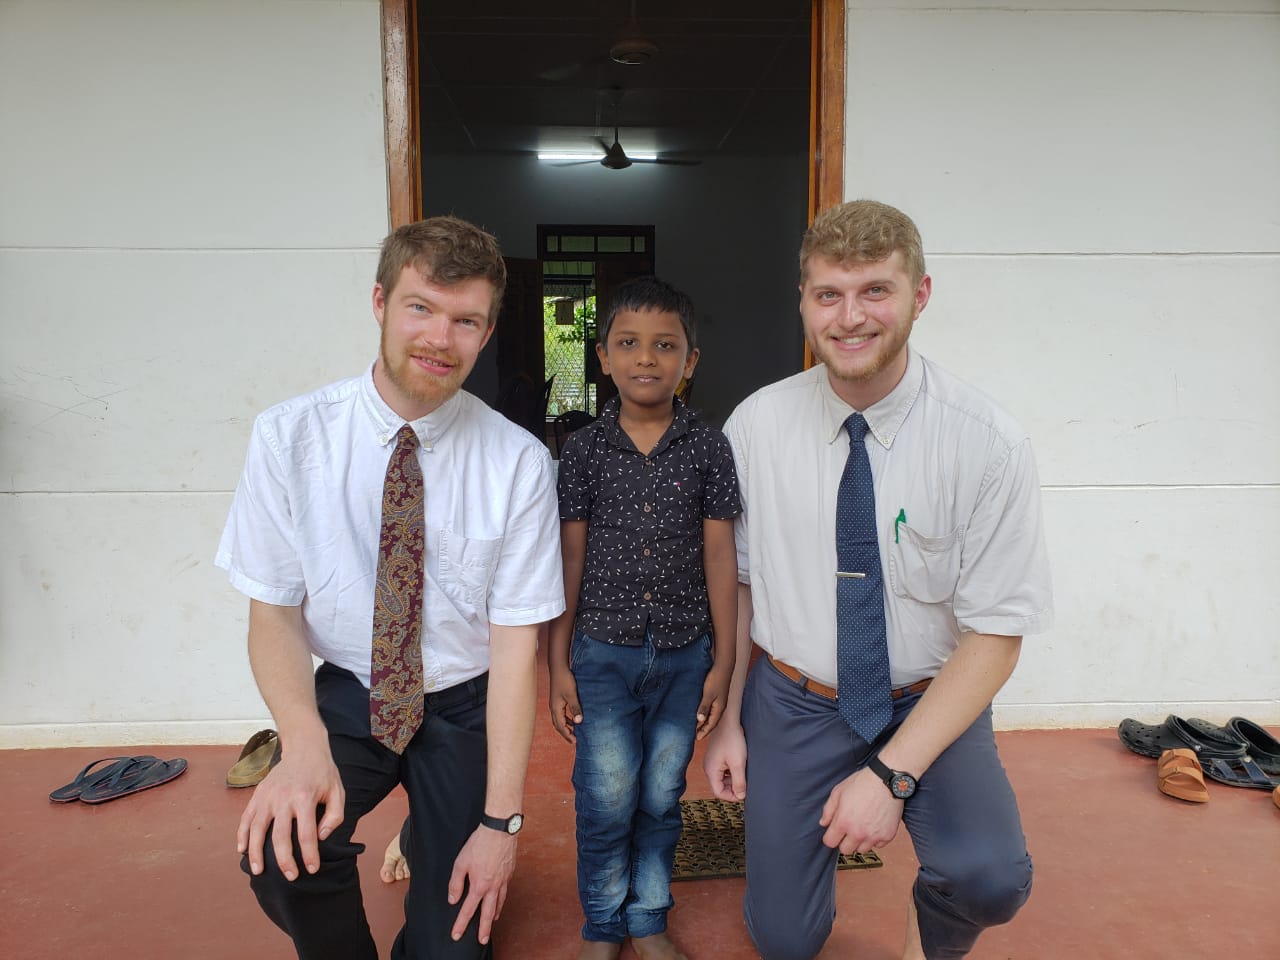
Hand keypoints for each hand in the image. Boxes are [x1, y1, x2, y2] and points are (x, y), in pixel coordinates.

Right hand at [235, 739, 344, 881]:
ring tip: (259, 871)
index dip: (309, 854)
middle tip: (291, 877)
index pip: (306, 833)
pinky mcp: (258, 794)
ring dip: (256, 853)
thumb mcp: (338, 791)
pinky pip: (246, 818)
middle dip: (284, 860)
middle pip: (280, 836)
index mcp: (305, 797)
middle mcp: (283, 798)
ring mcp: (267, 796)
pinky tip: (242, 850)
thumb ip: (334, 816)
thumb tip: (321, 837)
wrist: (304, 748)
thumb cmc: (323, 773)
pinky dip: (242, 835)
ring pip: (257, 829)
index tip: (312, 869)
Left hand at [448, 825, 517, 944]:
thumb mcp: (460, 862)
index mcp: (479, 885)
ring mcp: (503, 880)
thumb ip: (456, 883)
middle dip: (484, 929)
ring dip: (494, 914)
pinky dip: (502, 899)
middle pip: (488, 913)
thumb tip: (453, 900)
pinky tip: (500, 898)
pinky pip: (505, 891)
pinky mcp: (509, 872)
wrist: (500, 830)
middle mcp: (493, 886)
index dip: (461, 924)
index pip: (467, 910)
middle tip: (482, 940)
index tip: (456, 935)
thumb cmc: (479, 844)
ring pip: (499, 903)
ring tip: (492, 922)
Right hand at [548, 667, 581, 743]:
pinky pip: (561, 714)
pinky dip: (566, 720)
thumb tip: (579, 722)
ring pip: (559, 720)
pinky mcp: (557, 700)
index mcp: (556, 709)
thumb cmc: (565, 680)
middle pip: (558, 725)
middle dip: (565, 734)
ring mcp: (555, 704)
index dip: (568, 735)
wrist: (558, 668)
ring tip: (574, 732)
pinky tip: (573, 719)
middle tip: (574, 741)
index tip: (575, 741)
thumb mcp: (572, 695)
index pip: (561, 726)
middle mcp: (553, 708)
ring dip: (565, 727)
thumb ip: (575, 708)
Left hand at [695, 664, 732, 739]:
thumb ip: (704, 707)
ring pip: (711, 715)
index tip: (696, 739)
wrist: (723, 665)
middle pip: (712, 722)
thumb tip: (699, 720)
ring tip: (696, 726)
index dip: (704, 732)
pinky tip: (699, 712)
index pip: (711, 725)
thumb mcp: (708, 694)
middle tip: (695, 735)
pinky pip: (710, 709)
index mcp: (719, 708)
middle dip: (704, 729)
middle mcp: (720, 706)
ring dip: (704, 721)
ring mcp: (719, 701)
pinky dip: (705, 713)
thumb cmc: (715, 679)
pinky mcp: (717, 695)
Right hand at [702, 718, 746, 800]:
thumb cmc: (733, 739)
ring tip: (743, 773)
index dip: (732, 796)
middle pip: (719, 786)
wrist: (729, 719)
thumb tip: (740, 796)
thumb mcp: (738, 762)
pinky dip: (730, 772)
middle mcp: (708, 767)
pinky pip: (722, 770)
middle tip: (746, 783)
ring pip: (721, 779)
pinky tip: (739, 766)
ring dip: (732, 780)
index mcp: (711, 770)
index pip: (718, 792)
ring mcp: (711, 761)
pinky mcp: (716, 756)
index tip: (744, 792)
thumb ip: (739, 781)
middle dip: (732, 788)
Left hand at [818, 767, 902, 855]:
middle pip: (845, 850)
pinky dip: (875, 838)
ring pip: (862, 849)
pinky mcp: (887, 836)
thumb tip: (824, 823)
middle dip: (844, 841)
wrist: (887, 780)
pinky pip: (878, 845)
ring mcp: (873, 836)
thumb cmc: (863, 783)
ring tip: (863, 826)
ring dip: (860, 841)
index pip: (830, 842)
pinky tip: (874, 825)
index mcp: (843, 822)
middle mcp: (858, 832)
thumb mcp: (838, 791)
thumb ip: (828, 810)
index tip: (834, 832)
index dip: (830, 837)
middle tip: (849, 829)